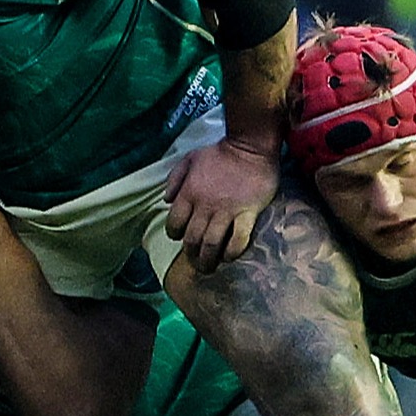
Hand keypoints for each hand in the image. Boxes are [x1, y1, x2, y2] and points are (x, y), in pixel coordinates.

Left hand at [164, 137, 280, 273]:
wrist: (250, 147)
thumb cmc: (219, 153)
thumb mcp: (189, 159)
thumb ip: (174, 179)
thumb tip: (166, 200)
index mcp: (189, 193)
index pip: (175, 223)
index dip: (175, 235)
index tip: (180, 239)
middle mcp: (204, 205)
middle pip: (192, 238)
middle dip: (191, 254)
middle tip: (195, 262)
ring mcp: (226, 211)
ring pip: (212, 243)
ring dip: (208, 260)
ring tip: (208, 268)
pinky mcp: (247, 213)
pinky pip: (238, 239)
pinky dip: (232, 252)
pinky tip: (229, 257)